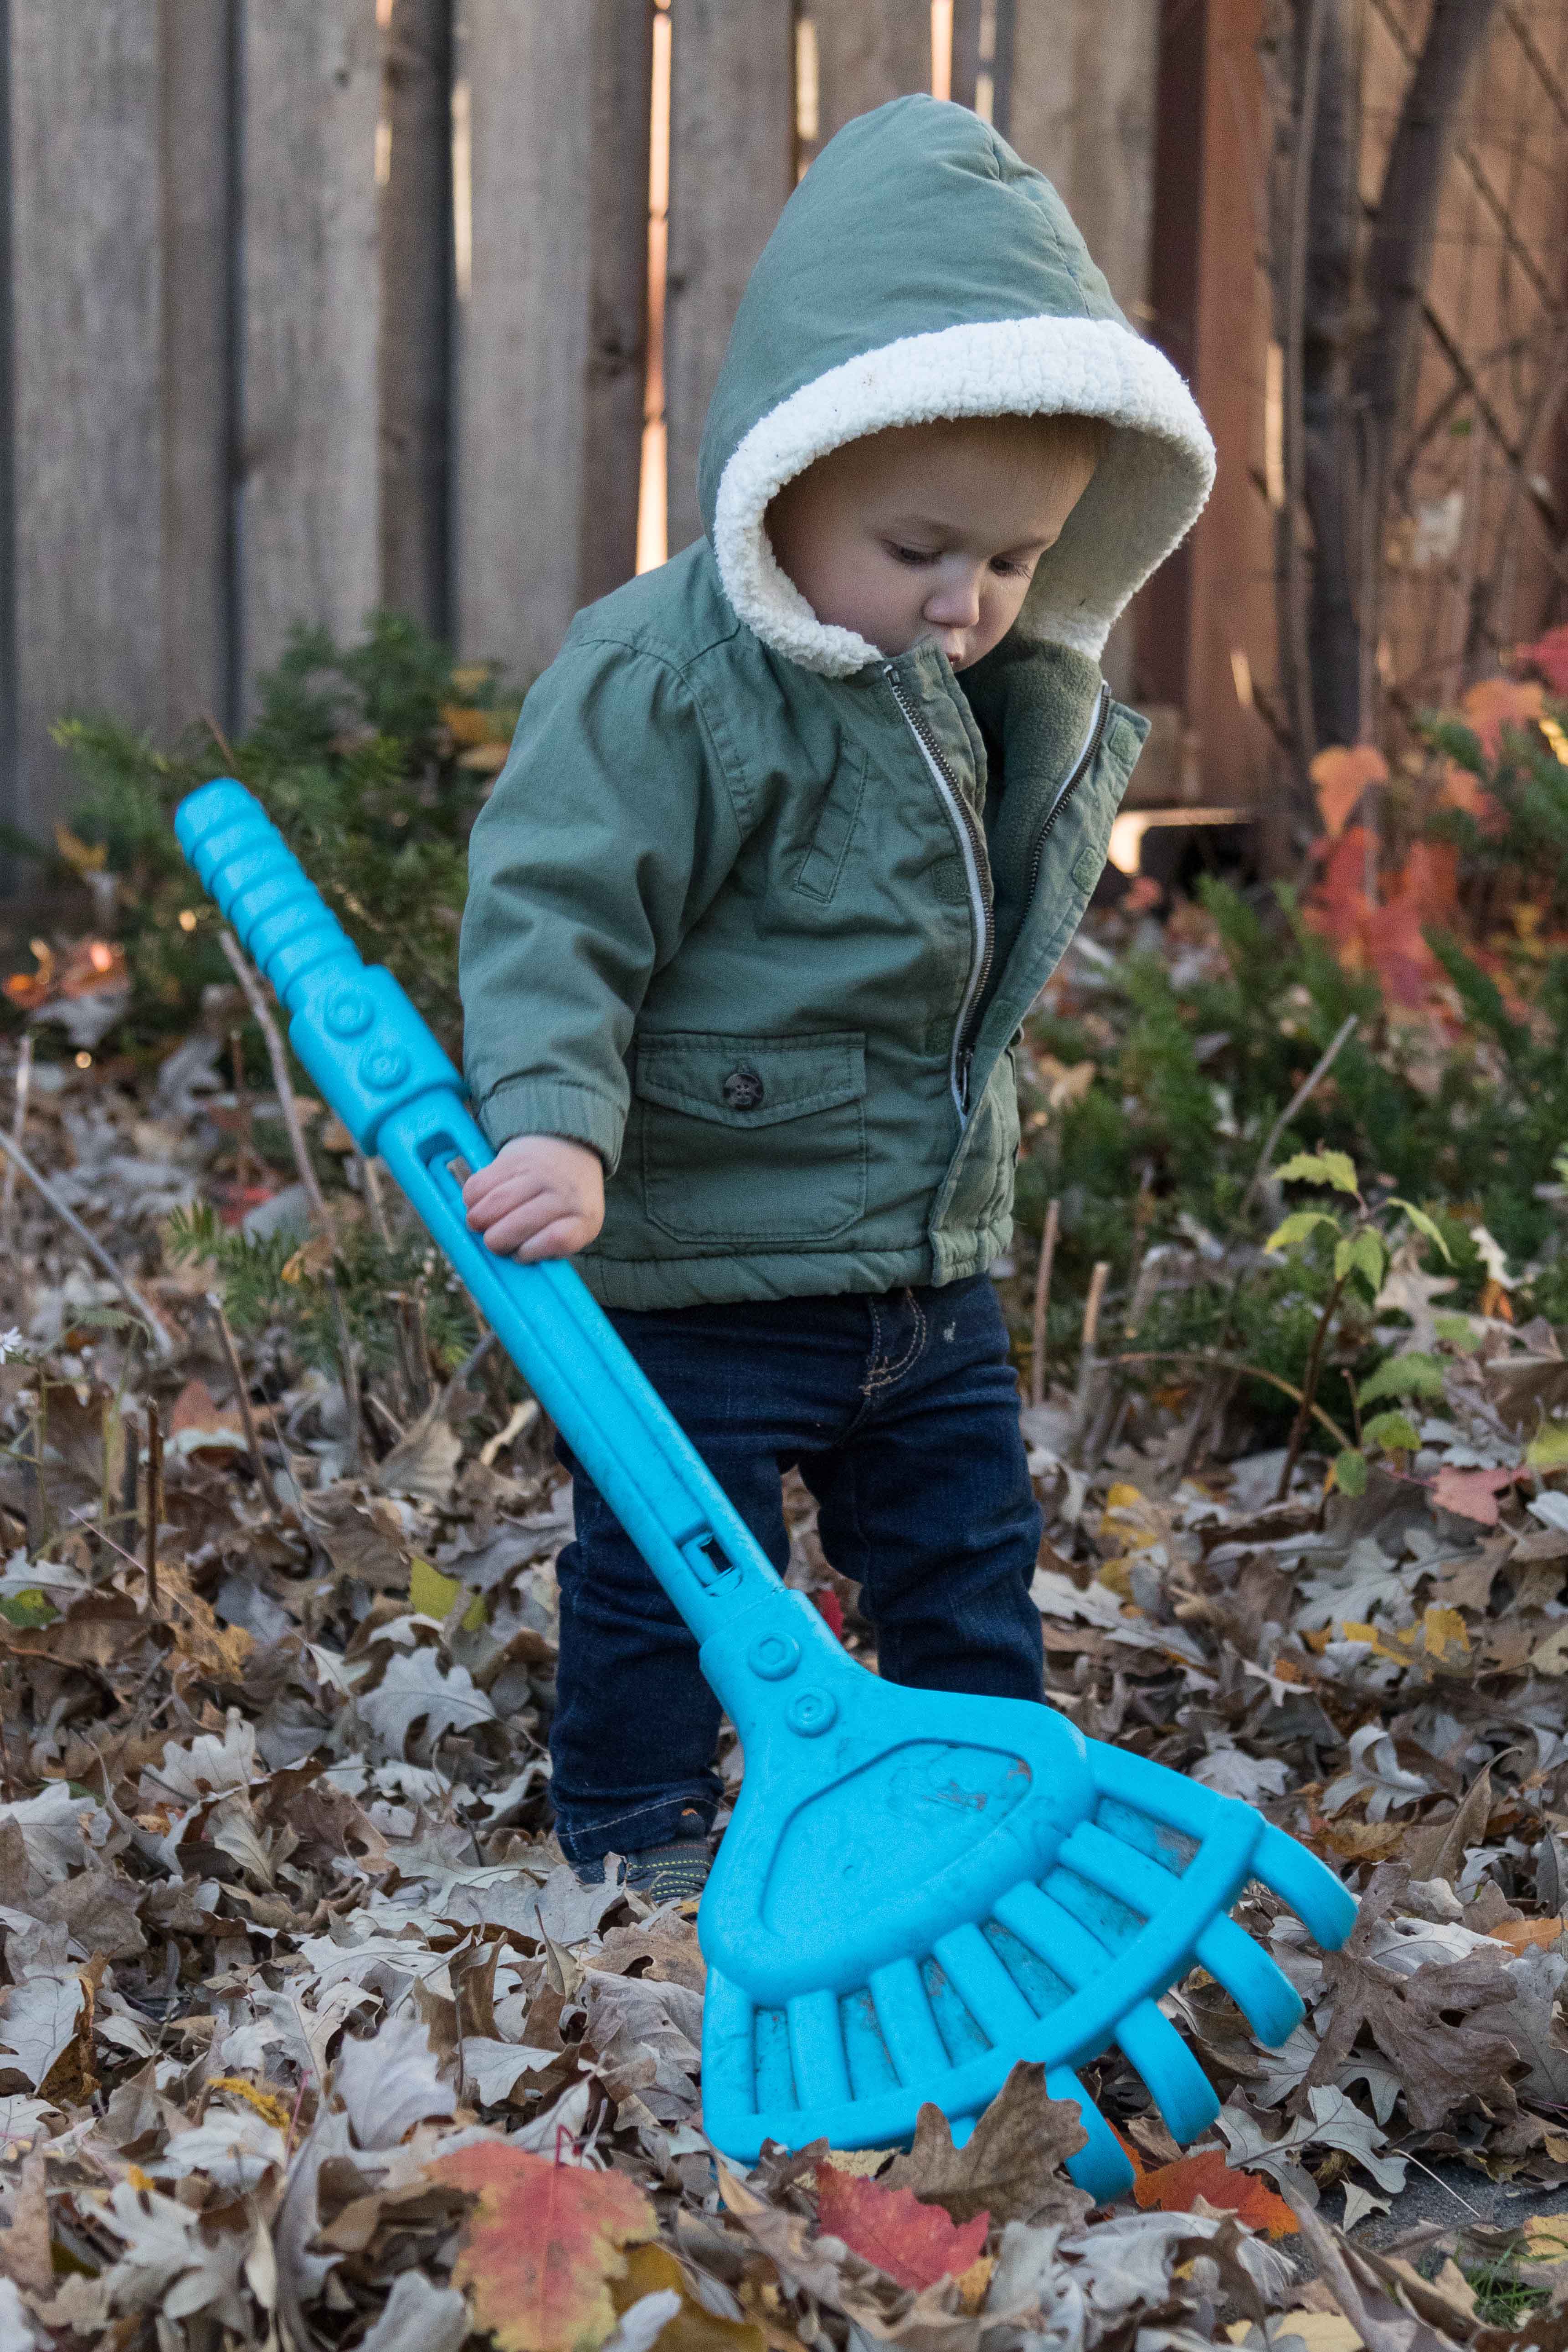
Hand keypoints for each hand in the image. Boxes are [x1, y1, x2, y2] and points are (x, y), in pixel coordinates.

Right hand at [462, 1135, 604, 1260]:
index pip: (557, 1239)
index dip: (530, 1252)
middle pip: (517, 1225)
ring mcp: (540, 1172)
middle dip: (496, 1242)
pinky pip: (481, 1184)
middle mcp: (565, 1192)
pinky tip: (477, 1204)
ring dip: (478, 1221)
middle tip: (494, 1243)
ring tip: (479, 1225)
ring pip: (495, 1204)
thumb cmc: (567, 1202)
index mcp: (585, 1218)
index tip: (520, 1254)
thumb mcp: (575, 1226)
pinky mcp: (515, 1157)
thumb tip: (512, 1265)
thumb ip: (551, 1246)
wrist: (570, 1148)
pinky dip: (471, 1199)